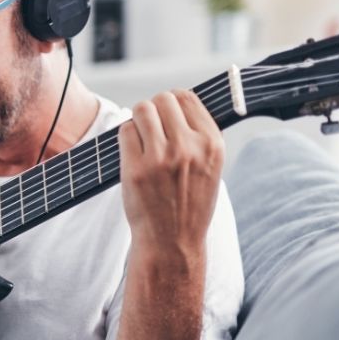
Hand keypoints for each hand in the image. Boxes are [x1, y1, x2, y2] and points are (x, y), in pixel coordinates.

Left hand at [118, 90, 223, 255]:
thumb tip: (177, 100)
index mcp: (212, 144)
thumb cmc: (190, 203)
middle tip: (152, 128)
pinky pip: (125, 131)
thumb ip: (198, 135)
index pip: (188, 97)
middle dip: (154, 108)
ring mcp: (161, 158)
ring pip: (142, 110)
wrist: (172, 242)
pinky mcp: (135, 169)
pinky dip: (126, 137)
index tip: (167, 114)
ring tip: (142, 137)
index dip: (173, 101)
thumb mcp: (210, 167)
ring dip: (138, 119)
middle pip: (163, 99)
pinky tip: (133, 153)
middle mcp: (189, 147)